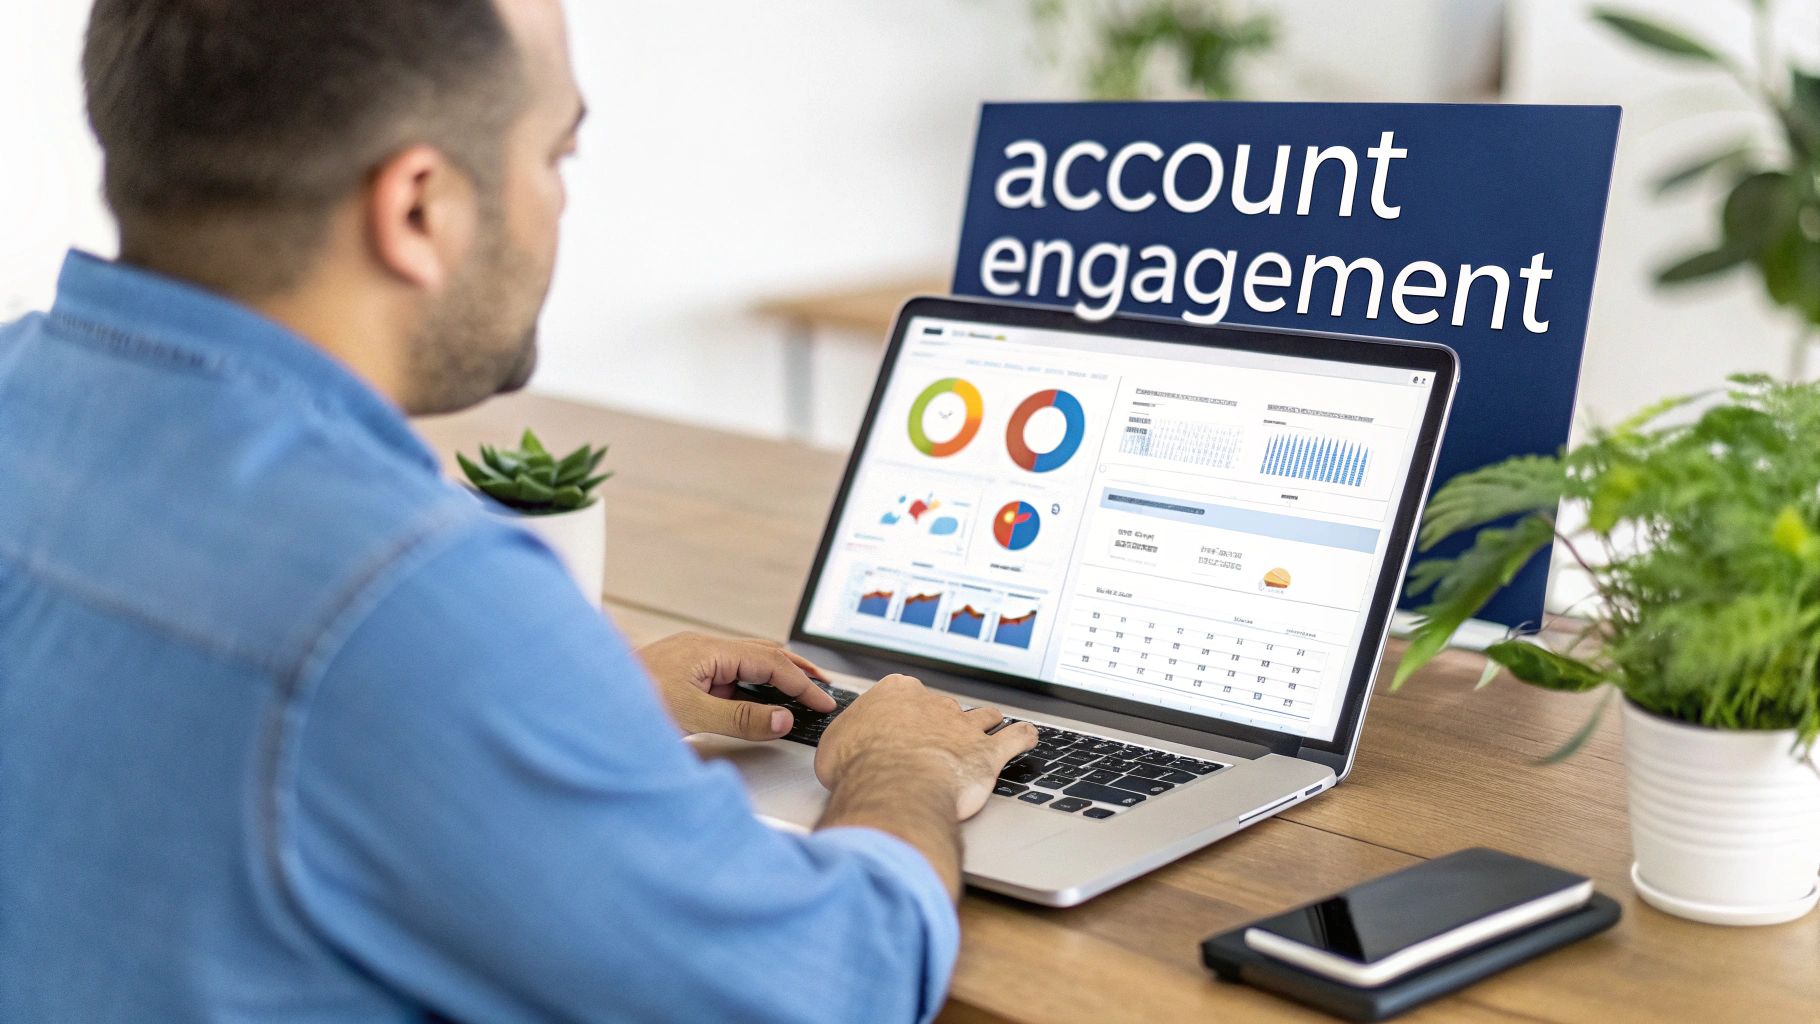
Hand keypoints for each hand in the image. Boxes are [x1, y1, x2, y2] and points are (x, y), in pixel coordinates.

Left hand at [636, 632, 836, 739]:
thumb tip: (782, 719)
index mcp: (709, 650)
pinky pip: (730, 676)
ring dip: (777, 677)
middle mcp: (704, 648)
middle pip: (764, 654)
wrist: (584, 700)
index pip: (770, 664)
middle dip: (798, 671)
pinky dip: (754, 687)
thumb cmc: (628, 703)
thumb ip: (741, 719)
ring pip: (748, 663)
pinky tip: (760, 702)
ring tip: (801, 693)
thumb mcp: (691, 716)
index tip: (823, 703)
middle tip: (825, 689)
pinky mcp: (685, 674)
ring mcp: (694, 660)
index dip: (801, 685)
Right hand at [814, 674, 1037, 819]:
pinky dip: (1023, 736)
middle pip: (945, 706)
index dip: (906, 714)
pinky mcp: (988, 752)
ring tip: (988, 728)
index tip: (904, 724)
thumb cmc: (859, 767)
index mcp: (897, 693)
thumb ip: (848, 739)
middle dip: (945, 721)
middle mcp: (934, 704)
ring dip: (985, 722)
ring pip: (983, 715)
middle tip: (940, 740)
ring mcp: (964, 726)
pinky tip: (1027, 736)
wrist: (893, 787)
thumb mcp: (834, 747)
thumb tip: (847, 748)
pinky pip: (1017, 737)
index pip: (906, 694)